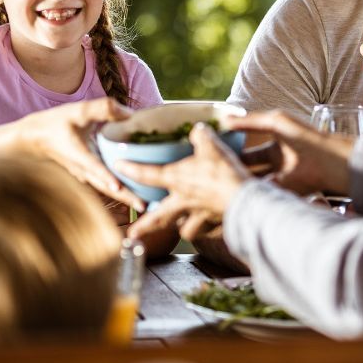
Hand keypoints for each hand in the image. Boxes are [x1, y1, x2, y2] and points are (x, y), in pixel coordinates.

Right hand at [12, 97, 145, 209]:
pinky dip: (119, 191)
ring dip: (124, 197)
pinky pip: (105, 185)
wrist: (35, 137)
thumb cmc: (56, 123)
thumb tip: (129, 114)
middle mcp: (82, 169)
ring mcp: (84, 175)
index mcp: (79, 154)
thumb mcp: (78, 111)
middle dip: (124, 197)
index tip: (117, 187)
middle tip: (144, 207)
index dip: (105, 176)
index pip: (93, 167)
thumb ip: (103, 109)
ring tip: (144, 206)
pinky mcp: (88, 175)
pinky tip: (136, 193)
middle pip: (105, 186)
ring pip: (106, 189)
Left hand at [117, 123, 252, 241]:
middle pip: (158, 218)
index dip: (130, 169)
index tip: (117, 167)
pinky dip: (205, 229)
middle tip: (132, 234)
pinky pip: (206, 231)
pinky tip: (207, 225)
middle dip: (144, 227)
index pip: (147, 174)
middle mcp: (183, 201)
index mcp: (177, 179)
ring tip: (178, 227)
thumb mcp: (212, 146)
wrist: (245, 199)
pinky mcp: (214, 223)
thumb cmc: (224, 173)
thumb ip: (201, 135)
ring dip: (179, 229)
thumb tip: (197, 128)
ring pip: (183, 230)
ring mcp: (198, 215)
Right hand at [225, 110, 353, 195]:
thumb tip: (223, 119)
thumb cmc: (302, 136)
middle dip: (234, 173)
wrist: (326, 160)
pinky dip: (252, 193)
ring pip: (254, 183)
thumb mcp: (274, 122)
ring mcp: (280, 180)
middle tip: (212, 175)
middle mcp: (276, 165)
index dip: (233, 154)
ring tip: (219, 186)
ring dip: (240, 184)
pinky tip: (235, 194)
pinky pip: (263, 193)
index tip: (213, 156)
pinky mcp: (283, 193)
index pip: (249, 153)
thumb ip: (249, 121)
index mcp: (275, 148)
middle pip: (249, 172)